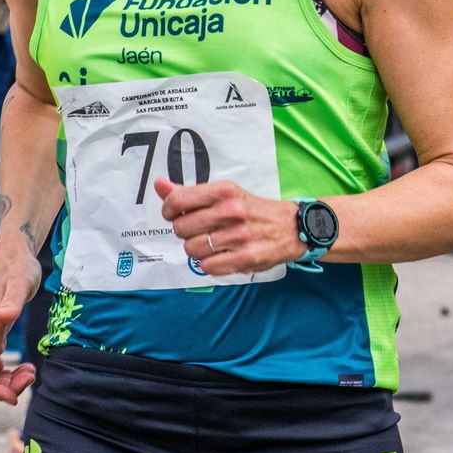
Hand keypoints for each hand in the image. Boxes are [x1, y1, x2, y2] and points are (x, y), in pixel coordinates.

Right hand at [0, 244, 41, 404]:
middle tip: (32, 377)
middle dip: (4, 387)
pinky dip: (8, 372)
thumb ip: (12, 302)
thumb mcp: (20, 282)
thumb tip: (1, 317)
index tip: (13, 397)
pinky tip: (27, 366)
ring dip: (7, 381)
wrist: (14, 254)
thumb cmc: (18, 267)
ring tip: (32, 371)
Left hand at [157, 178, 305, 274]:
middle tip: (200, 230)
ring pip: (191, 249)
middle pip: (181, 228)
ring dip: (197, 249)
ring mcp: (238, 236)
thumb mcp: (225, 194)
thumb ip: (190, 192)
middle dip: (186, 231)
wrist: (292, 227)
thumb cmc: (254, 210)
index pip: (178, 200)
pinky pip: (207, 267)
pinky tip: (221, 254)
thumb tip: (159, 185)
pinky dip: (210, 263)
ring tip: (212, 243)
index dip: (169, 210)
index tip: (175, 214)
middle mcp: (231, 212)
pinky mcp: (244, 258)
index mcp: (225, 192)